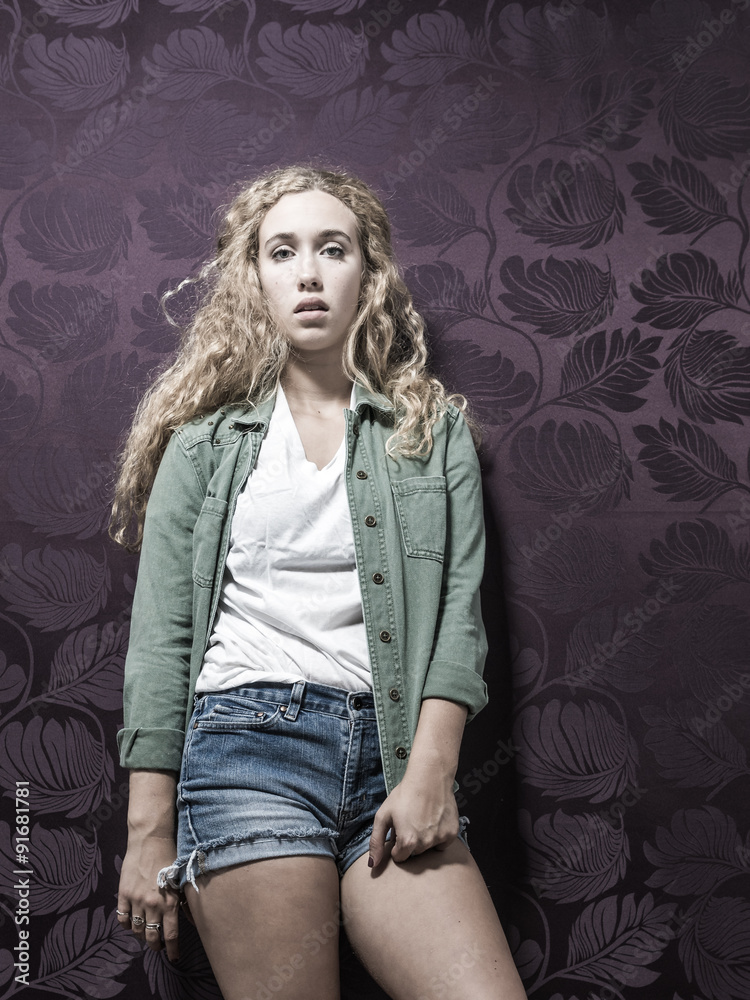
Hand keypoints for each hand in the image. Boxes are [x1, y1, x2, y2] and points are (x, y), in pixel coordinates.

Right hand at [117, 833, 181, 960]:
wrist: (151, 839)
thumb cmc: (170, 856)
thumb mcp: (182, 880)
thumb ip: (186, 902)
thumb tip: (196, 920)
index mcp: (170, 902)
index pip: (171, 935)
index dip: (172, 950)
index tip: (174, 957)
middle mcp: (153, 904)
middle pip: (152, 937)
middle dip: (156, 946)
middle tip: (159, 948)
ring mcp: (136, 900)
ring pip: (137, 929)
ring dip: (142, 935)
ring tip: (146, 935)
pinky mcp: (123, 894)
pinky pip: (122, 918)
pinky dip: (126, 924)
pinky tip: (131, 923)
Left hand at [368, 764, 458, 868]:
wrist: (429, 777)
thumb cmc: (404, 795)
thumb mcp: (383, 815)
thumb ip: (376, 842)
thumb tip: (371, 865)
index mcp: (407, 841)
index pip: (399, 857)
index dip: (396, 844)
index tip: (398, 830)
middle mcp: (425, 844)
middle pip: (414, 853)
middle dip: (410, 841)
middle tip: (410, 822)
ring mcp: (440, 838)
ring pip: (428, 848)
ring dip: (424, 839)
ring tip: (421, 819)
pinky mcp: (452, 833)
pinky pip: (442, 843)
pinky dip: (438, 836)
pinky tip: (433, 820)